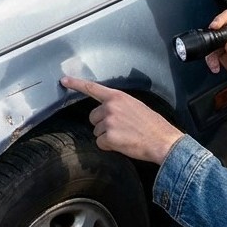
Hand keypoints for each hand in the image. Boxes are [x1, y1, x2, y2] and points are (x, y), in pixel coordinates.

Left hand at [60, 76, 182, 164]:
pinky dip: (109, 146)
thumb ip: (119, 105)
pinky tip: (123, 144)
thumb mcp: (136, 106)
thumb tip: (108, 111)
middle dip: (102, 124)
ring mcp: (108, 122)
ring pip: (97, 131)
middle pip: (93, 117)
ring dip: (107, 136)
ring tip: (125, 136)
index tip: (64, 80)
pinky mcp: (108, 137)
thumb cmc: (152, 125)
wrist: (163, 141)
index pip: (93, 88)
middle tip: (121, 128)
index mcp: (117, 97)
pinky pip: (100, 144)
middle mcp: (110, 107)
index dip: (76, 83)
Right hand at [204, 10, 226, 92]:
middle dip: (212, 36)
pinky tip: (215, 67)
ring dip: (211, 53)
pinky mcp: (219, 50)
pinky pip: (211, 53)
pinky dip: (211, 60)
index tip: (215, 26)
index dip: (221, 19)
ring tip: (214, 62)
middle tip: (209, 43)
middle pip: (217, 27)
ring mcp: (224, 41)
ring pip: (212, 41)